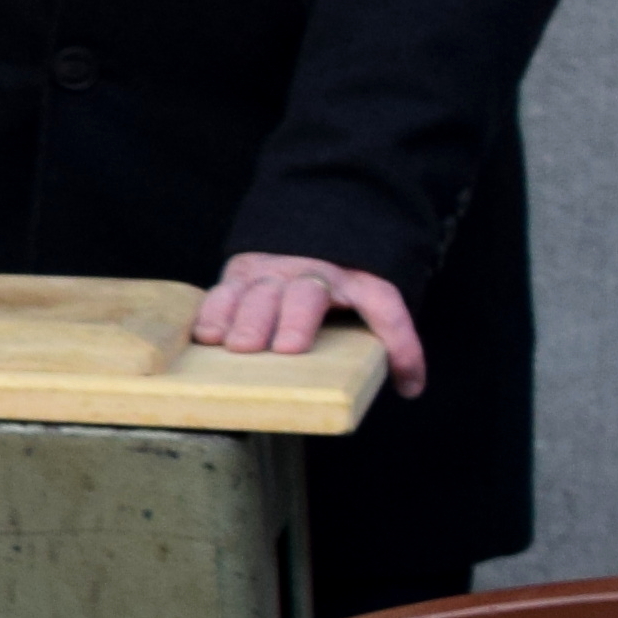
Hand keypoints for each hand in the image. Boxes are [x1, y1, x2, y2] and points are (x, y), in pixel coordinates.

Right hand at [197, 251, 427, 398]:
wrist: (309, 230)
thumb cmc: (342, 282)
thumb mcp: (373, 296)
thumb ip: (392, 337)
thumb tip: (411, 386)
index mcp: (357, 281)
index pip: (383, 304)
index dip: (395, 339)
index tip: (404, 382)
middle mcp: (313, 273)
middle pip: (306, 294)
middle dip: (296, 320)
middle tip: (286, 348)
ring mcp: (272, 271)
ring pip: (259, 291)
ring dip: (246, 319)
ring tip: (235, 346)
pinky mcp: (239, 273)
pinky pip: (224, 291)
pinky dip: (213, 313)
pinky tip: (207, 336)